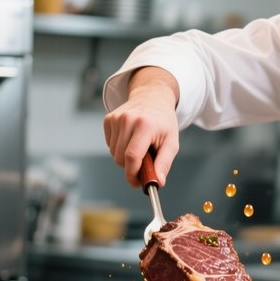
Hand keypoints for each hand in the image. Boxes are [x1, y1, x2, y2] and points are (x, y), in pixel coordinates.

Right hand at [103, 67, 179, 186]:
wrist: (153, 97)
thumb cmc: (164, 122)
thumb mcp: (171, 142)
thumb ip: (164, 163)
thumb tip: (157, 183)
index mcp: (145, 125)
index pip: (132, 156)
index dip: (133, 174)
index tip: (137, 183)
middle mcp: (128, 120)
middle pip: (120, 158)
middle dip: (131, 167)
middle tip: (144, 163)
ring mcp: (116, 118)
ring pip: (114, 153)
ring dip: (125, 157)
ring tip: (140, 146)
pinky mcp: (108, 119)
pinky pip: (110, 145)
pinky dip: (119, 147)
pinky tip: (130, 138)